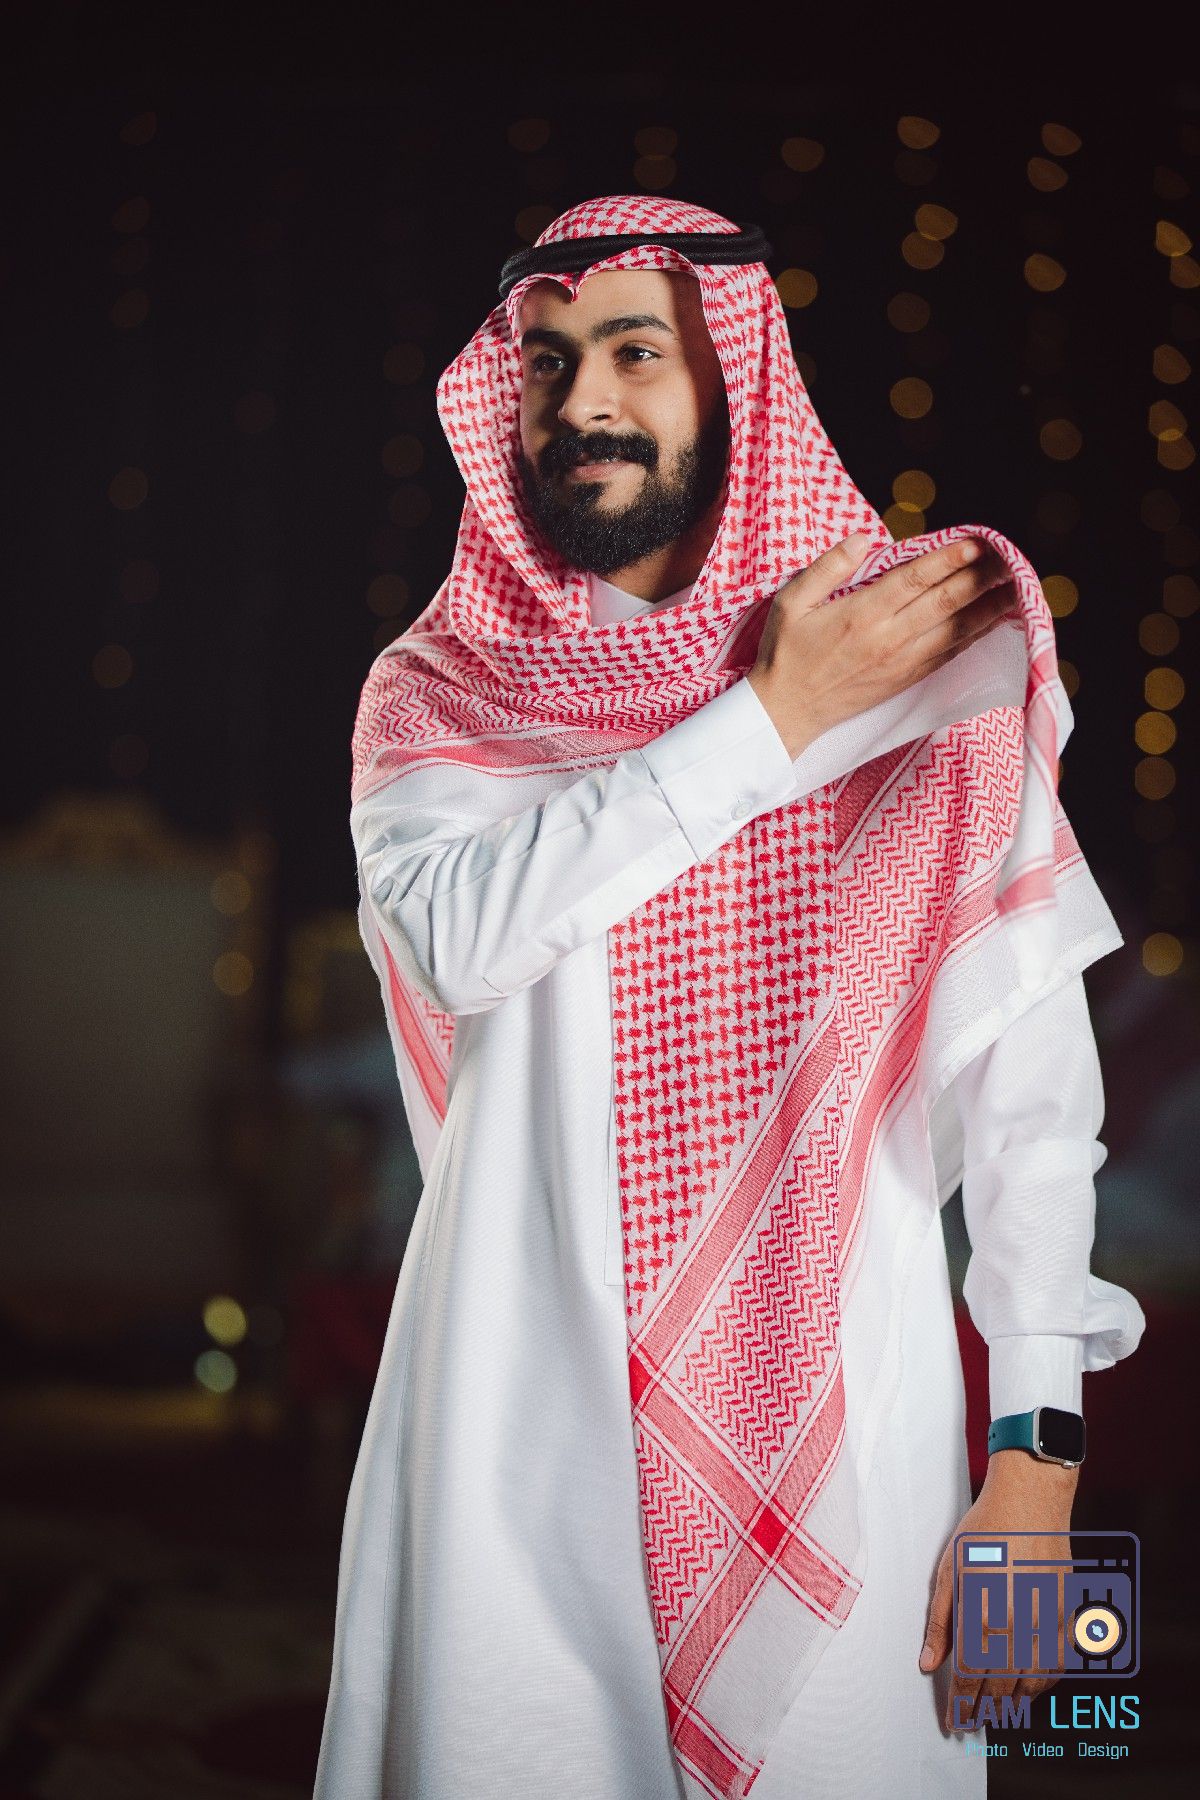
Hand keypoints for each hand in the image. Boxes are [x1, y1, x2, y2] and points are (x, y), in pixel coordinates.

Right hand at [747, 532, 1015, 758]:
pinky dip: (975, 636)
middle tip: (1009, 557)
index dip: (949, 560)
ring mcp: (900, 662)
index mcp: (860, 614)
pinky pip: (948, 653)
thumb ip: (826, 567)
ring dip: (988, 607)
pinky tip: (993, 620)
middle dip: (980, 577)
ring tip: (1017, 586)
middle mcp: (887, 638)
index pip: (915, 580)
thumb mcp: (790, 602)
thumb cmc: (785, 653)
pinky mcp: (905, 679)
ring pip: (955, 630)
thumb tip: (864, 539)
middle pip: (945, 602)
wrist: (785, 713)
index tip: (977, 543)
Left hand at [920, 1450, 1077, 1732]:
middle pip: (999, 1686)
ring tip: (997, 1715)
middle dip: (984, 1711)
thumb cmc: (985, 1530)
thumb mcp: (949, 1570)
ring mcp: (1044, 1622)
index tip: (952, 1723)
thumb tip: (928, 1664)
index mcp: (981, 1613)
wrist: (1030, 1498)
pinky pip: (1056, 1664)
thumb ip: (940, 1621)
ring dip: (1013, 1705)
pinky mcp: (1065, 1614)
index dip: (960, 1705)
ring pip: (1030, 1683)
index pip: (968, 1676)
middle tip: (971, 1726)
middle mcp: (1015, 1624)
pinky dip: (1042, 1684)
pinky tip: (1029, 1690)